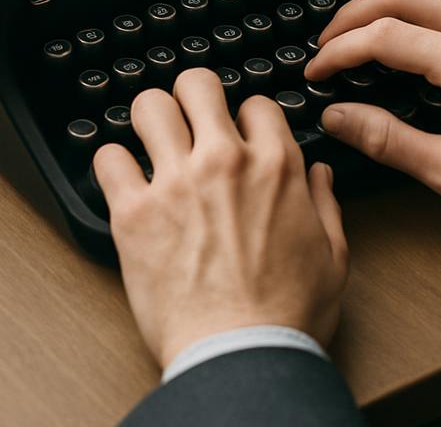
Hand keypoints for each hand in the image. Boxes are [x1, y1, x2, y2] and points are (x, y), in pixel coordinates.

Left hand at [94, 69, 348, 367]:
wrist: (241, 357)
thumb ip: (326, 205)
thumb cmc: (287, 315)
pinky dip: (112, 165)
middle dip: (192, 97)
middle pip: (196, 84)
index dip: (246, 117)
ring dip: (149, 120)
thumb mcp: (333, 256)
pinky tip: (122, 180)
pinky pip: (107, 159)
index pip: (255, 103)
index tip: (239, 135)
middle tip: (188, 119)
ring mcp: (175, 182)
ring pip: (148, 107)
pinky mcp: (134, 213)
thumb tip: (319, 174)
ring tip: (151, 140)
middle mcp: (223, 161)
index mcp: (275, 166)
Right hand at [306, 0, 440, 233]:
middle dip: (354, 13)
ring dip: (391, 0)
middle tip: (329, 39)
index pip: (384, 37)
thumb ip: (389, 140)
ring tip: (365, 27)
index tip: (317, 68)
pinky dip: (426, 2)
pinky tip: (417, 27)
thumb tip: (338, 117)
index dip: (340, 50)